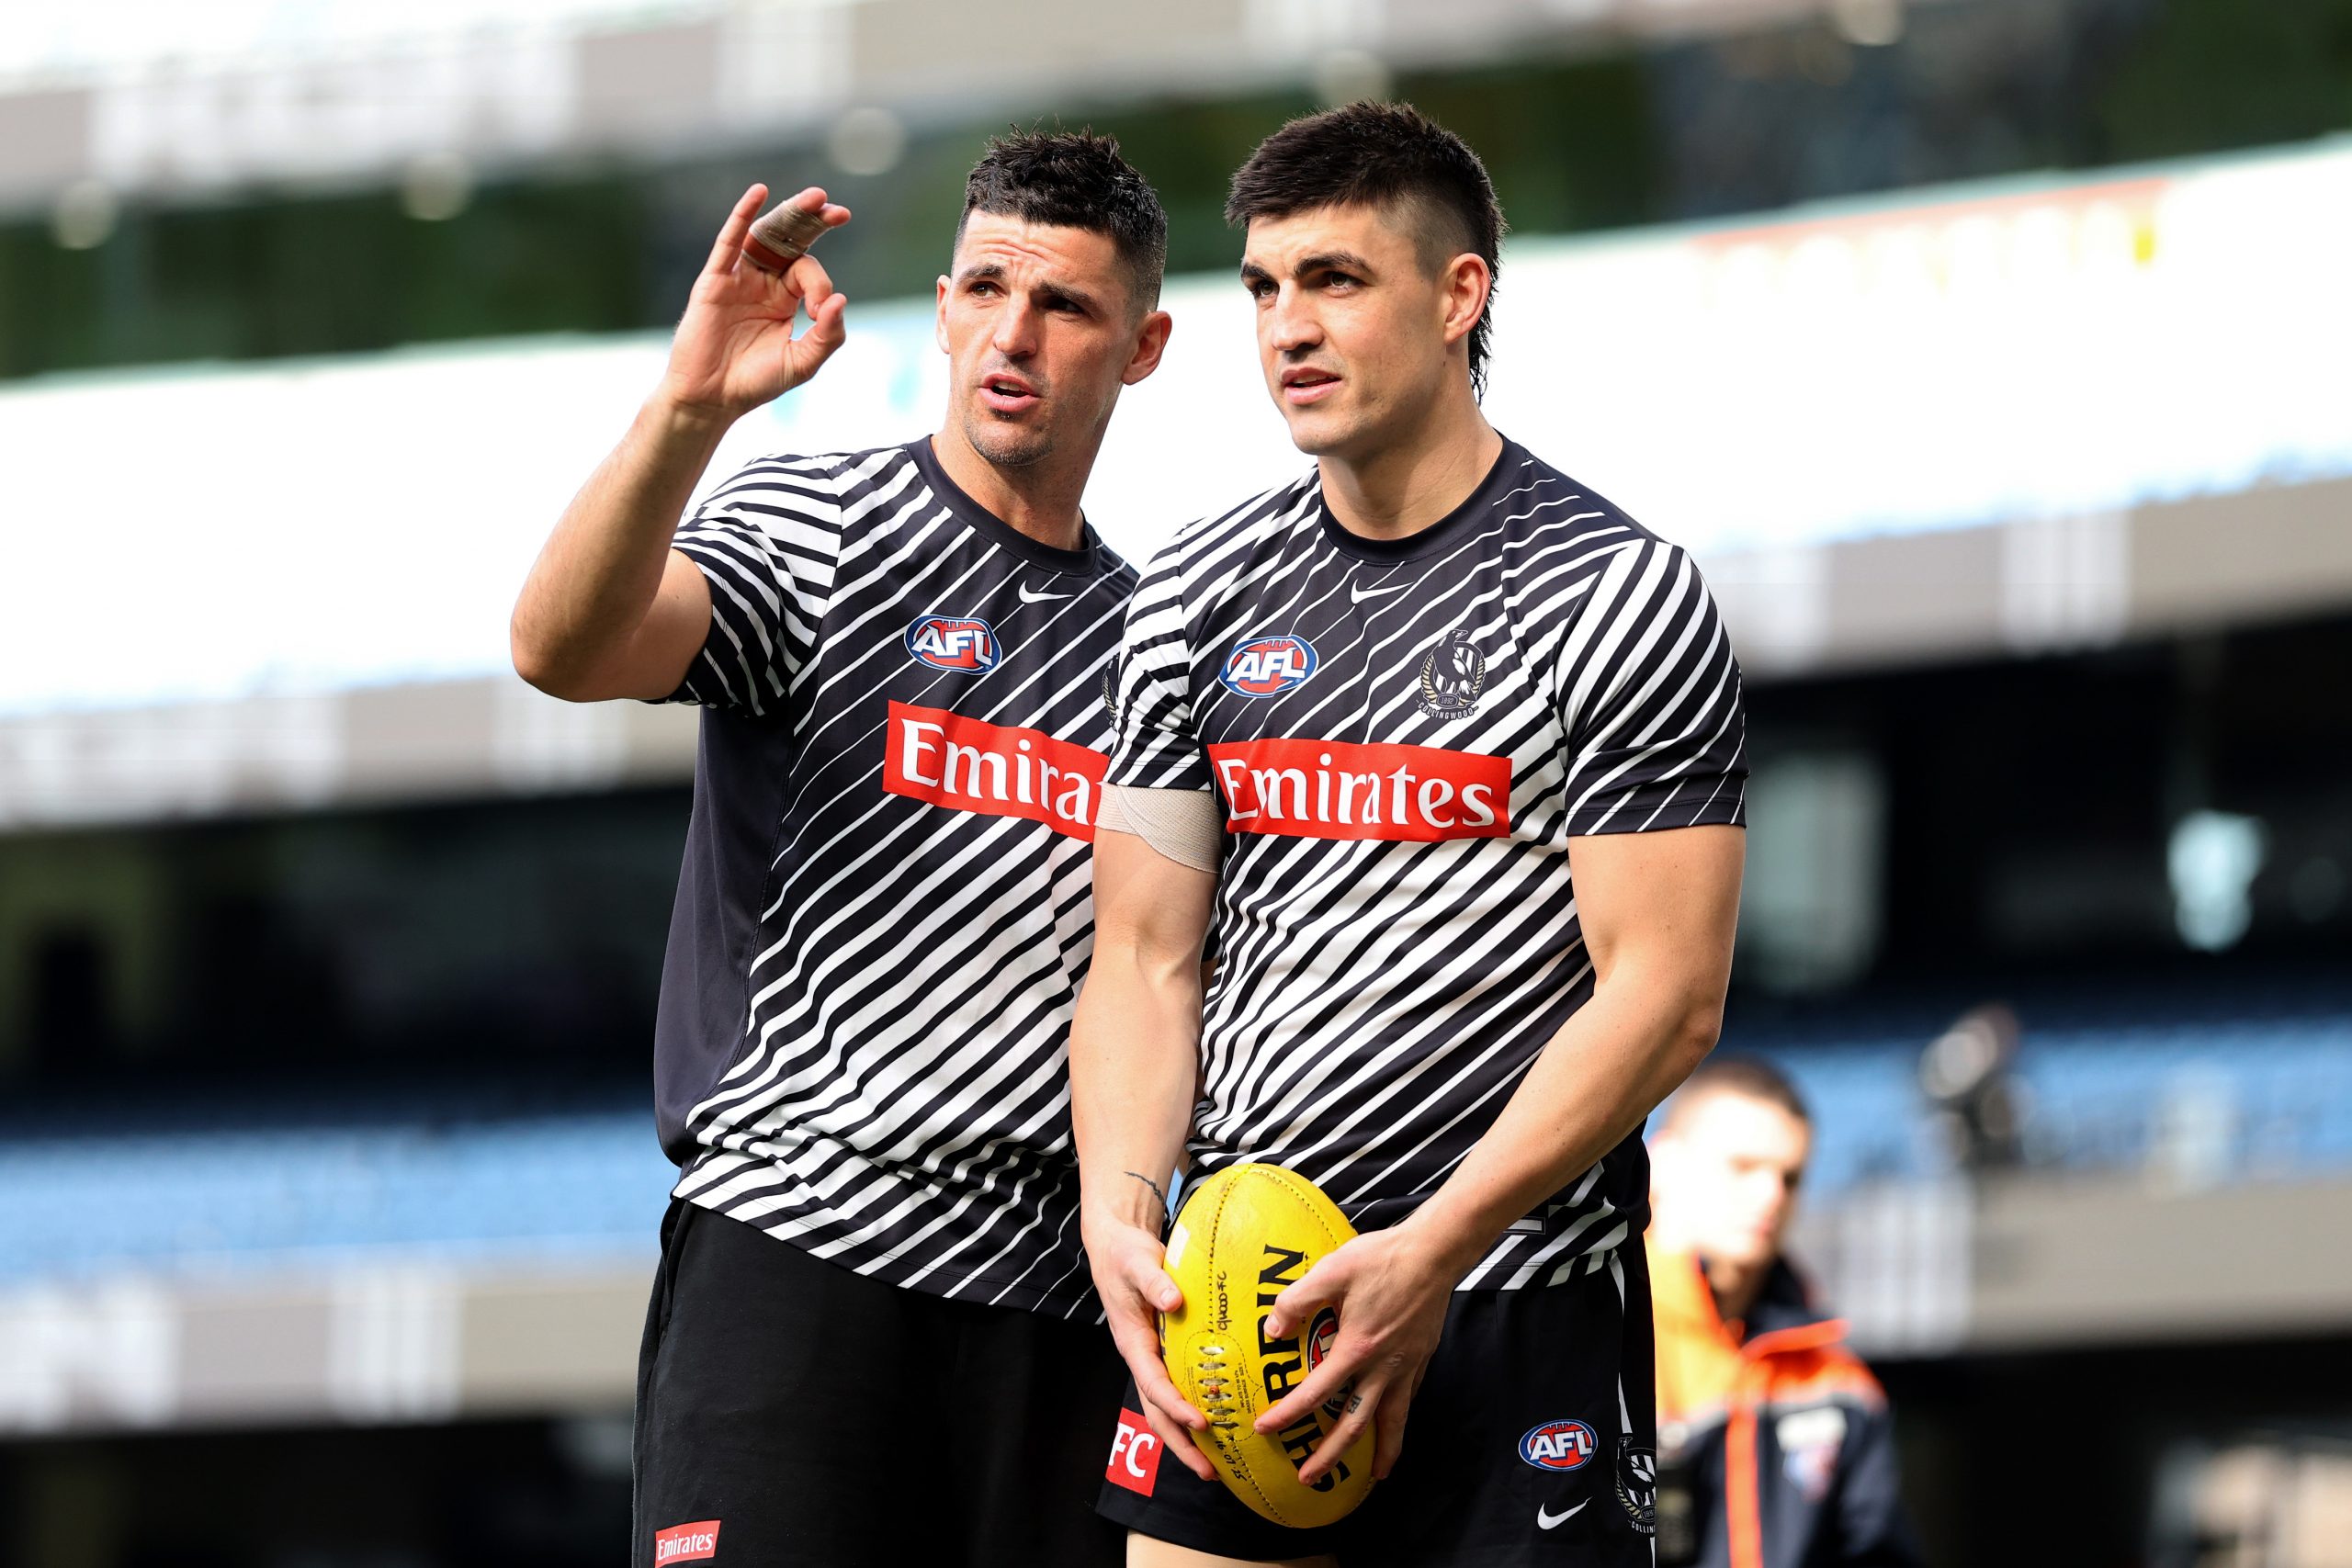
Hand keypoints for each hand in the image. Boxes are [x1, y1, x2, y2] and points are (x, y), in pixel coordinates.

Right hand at [658, 184, 851, 418]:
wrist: (711, 399)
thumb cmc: (754, 384)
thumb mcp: (802, 363)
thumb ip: (827, 336)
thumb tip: (841, 299)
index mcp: (785, 300)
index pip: (809, 273)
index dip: (820, 285)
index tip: (819, 312)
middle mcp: (763, 283)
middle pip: (792, 241)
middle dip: (816, 223)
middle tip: (839, 211)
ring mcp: (739, 279)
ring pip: (767, 236)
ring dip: (790, 214)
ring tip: (815, 197)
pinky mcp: (715, 280)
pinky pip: (729, 242)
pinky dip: (743, 216)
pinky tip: (759, 193)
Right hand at [1086, 1218, 1217, 1481]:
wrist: (1117, 1247)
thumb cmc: (1127, 1256)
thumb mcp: (1138, 1263)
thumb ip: (1154, 1281)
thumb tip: (1174, 1300)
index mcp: (1133, 1343)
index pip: (1154, 1384)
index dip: (1175, 1406)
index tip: (1200, 1423)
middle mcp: (1142, 1358)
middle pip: (1158, 1411)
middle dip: (1181, 1443)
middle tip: (1209, 1471)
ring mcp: (1152, 1358)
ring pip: (1165, 1407)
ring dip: (1186, 1438)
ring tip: (1214, 1466)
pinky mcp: (1164, 1352)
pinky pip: (1177, 1389)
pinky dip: (1193, 1411)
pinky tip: (1219, 1425)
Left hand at [1253, 1226, 1455, 1483]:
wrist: (1433, 1253)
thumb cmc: (1381, 1259)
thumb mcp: (1331, 1272)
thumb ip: (1297, 1301)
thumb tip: (1272, 1329)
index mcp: (1356, 1349)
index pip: (1315, 1393)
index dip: (1288, 1413)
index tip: (1265, 1428)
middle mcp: (1383, 1366)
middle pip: (1355, 1424)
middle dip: (1331, 1455)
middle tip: (1310, 1476)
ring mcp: (1406, 1365)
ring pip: (1392, 1420)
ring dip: (1383, 1452)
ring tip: (1376, 1476)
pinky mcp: (1422, 1357)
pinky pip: (1409, 1398)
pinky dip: (1400, 1419)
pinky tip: (1394, 1424)